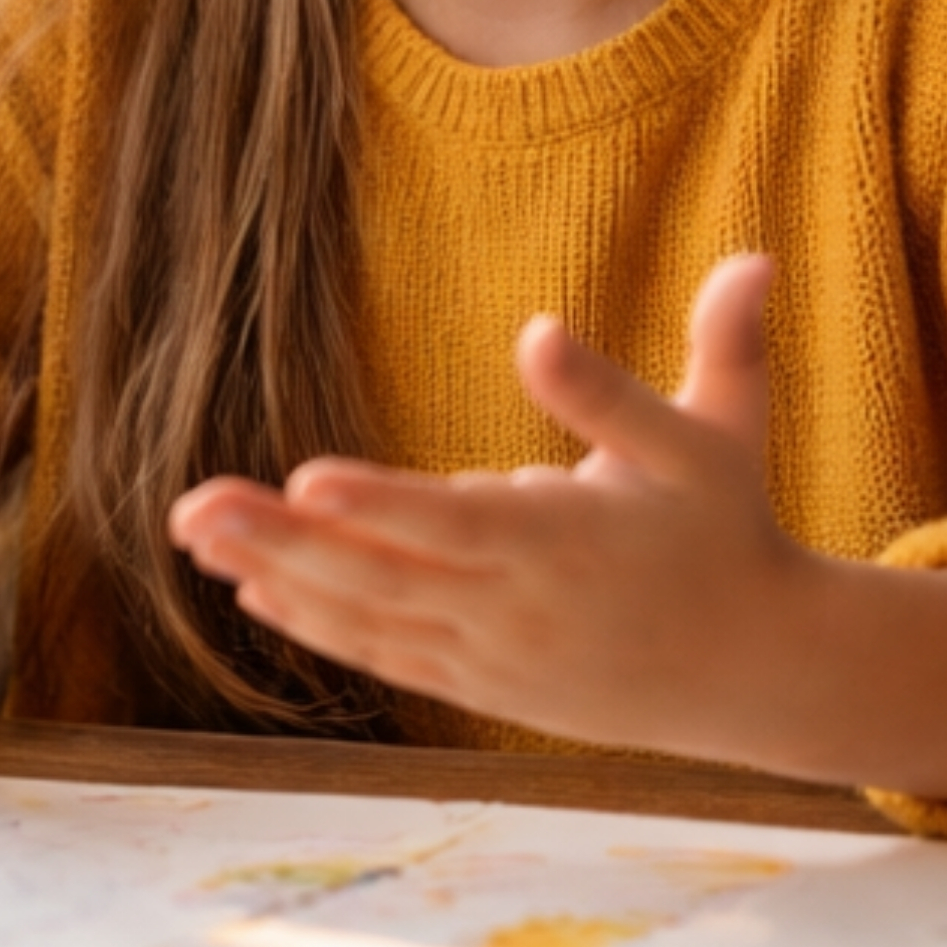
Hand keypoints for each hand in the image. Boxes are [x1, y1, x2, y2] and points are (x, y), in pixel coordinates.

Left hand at [168, 253, 946, 800]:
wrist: (756, 673)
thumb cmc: (730, 531)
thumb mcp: (717, 435)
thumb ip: (695, 359)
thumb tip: (729, 263)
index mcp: (572, 542)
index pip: (460, 525)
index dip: (380, 507)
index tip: (305, 479)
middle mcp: (521, 609)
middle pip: (386, 578)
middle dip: (282, 543)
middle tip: (189, 507)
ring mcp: (496, 655)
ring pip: (370, 621)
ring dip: (277, 578)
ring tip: (192, 537)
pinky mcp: (485, 683)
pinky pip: (388, 654)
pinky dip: (321, 625)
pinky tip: (253, 589)